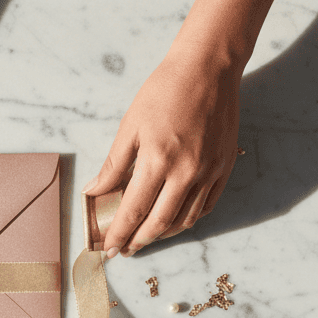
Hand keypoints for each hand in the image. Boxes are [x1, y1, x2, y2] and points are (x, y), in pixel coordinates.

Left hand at [85, 53, 241, 257]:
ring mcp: (208, 172)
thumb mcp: (130, 126)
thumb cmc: (165, 91)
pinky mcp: (223, 167)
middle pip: (158, 224)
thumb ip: (113, 165)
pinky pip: (205, 207)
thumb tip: (93, 191)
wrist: (208, 67)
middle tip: (125, 250)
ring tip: (145, 238)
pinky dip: (187, 221)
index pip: (133, 212)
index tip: (108, 249)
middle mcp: (185, 172)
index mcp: (157, 161)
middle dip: (138, 242)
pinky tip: (173, 222)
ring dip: (162, 236)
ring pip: (184, 221)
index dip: (119, 235)